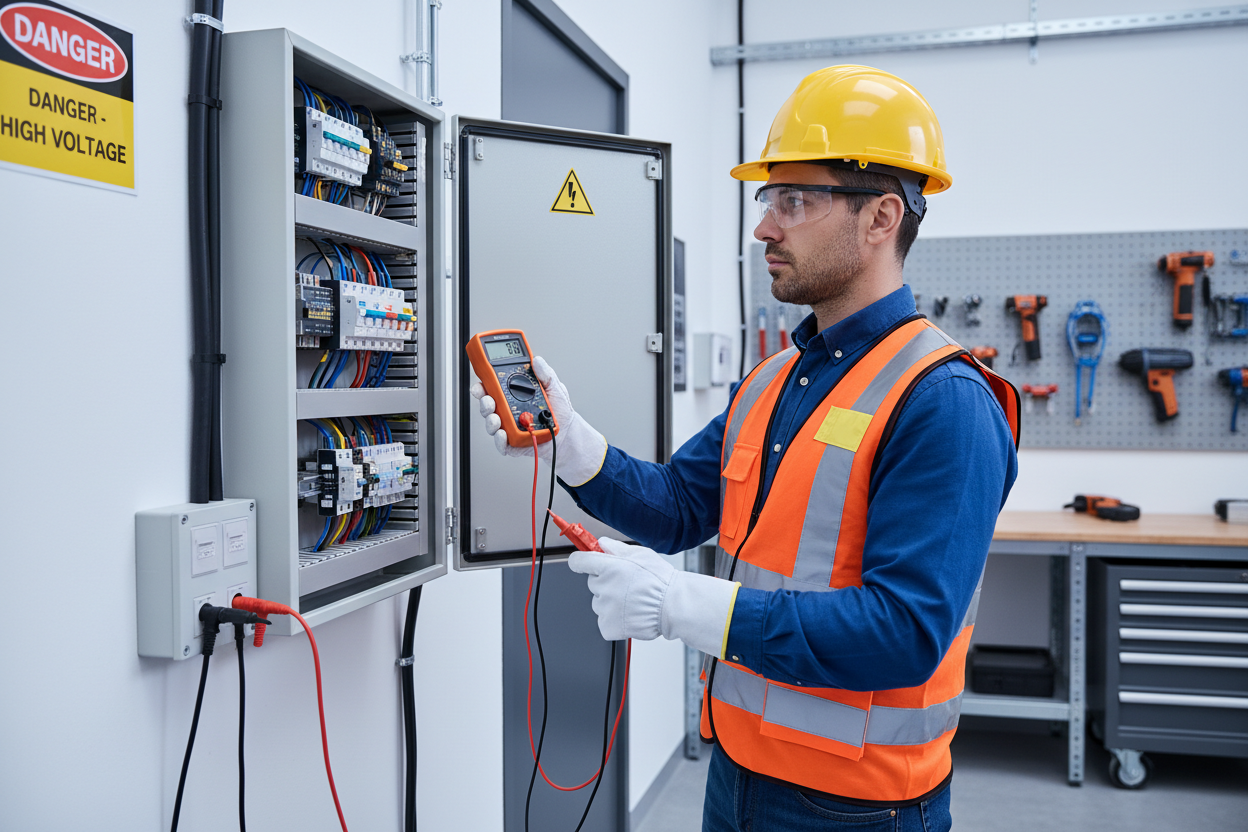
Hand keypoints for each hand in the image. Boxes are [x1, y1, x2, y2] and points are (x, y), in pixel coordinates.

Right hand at [469, 356, 606, 486]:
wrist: (569, 433)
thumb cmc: (560, 411)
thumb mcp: (555, 388)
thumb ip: (546, 374)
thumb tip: (537, 361)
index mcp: (514, 395)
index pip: (493, 388)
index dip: (484, 385)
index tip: (481, 382)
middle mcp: (508, 411)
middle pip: (488, 405)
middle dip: (484, 402)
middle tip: (488, 399)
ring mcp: (510, 427)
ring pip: (492, 424)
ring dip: (490, 420)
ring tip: (495, 418)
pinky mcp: (514, 443)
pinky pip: (502, 443)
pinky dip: (499, 440)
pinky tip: (503, 434)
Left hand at [568, 537, 739, 656]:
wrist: (674, 606)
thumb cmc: (661, 580)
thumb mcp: (641, 554)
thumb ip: (617, 548)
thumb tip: (602, 543)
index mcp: (609, 567)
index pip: (579, 561)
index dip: (580, 562)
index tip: (581, 563)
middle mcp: (604, 587)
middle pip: (593, 584)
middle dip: (605, 584)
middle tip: (626, 586)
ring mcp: (605, 608)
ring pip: (599, 604)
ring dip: (610, 603)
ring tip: (632, 602)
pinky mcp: (609, 626)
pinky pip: (604, 622)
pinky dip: (614, 621)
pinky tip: (629, 615)